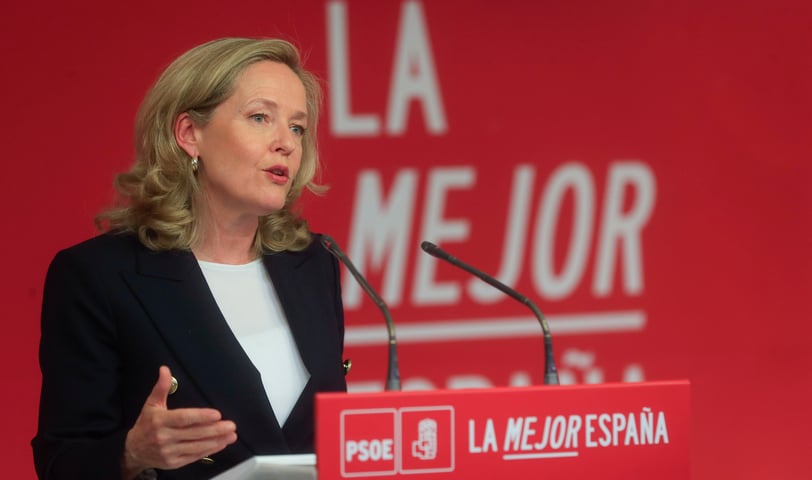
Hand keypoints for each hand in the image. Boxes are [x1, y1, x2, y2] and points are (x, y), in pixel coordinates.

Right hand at [122, 366, 237, 475]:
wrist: (133, 450)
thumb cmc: (146, 424)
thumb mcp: (151, 404)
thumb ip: (161, 387)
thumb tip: (165, 369)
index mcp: (160, 421)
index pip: (183, 418)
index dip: (201, 417)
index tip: (217, 414)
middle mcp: (164, 437)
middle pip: (193, 433)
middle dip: (214, 430)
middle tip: (231, 425)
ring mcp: (168, 452)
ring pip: (196, 446)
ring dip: (216, 441)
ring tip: (232, 435)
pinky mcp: (173, 463)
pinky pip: (194, 456)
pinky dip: (209, 451)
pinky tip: (220, 444)